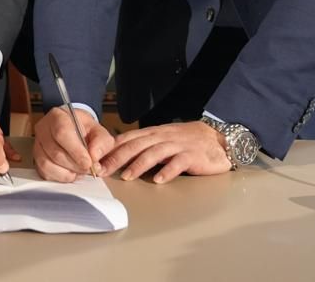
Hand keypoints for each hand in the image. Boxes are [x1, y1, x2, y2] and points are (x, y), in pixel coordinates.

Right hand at [33, 106, 113, 181]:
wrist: (74, 129)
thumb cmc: (84, 130)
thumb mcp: (99, 131)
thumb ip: (102, 143)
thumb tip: (94, 157)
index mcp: (58, 117)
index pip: (62, 133)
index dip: (75, 151)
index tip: (88, 163)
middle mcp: (43, 129)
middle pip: (55, 152)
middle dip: (74, 165)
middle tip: (88, 169)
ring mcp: (37, 144)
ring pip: (47, 164)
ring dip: (67, 173)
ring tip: (79, 171)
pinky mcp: (36, 159)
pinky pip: (44, 173)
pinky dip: (59, 177)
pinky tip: (70, 173)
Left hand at [98, 120, 230, 182]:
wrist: (218, 140)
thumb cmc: (187, 142)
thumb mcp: (163, 140)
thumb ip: (145, 147)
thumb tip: (120, 157)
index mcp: (154, 133)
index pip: (128, 138)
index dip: (111, 149)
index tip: (96, 160)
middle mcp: (163, 137)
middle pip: (136, 145)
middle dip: (118, 157)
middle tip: (104, 170)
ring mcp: (178, 145)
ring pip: (154, 152)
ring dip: (139, 165)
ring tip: (127, 176)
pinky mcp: (192, 155)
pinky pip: (178, 162)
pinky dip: (168, 171)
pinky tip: (159, 180)